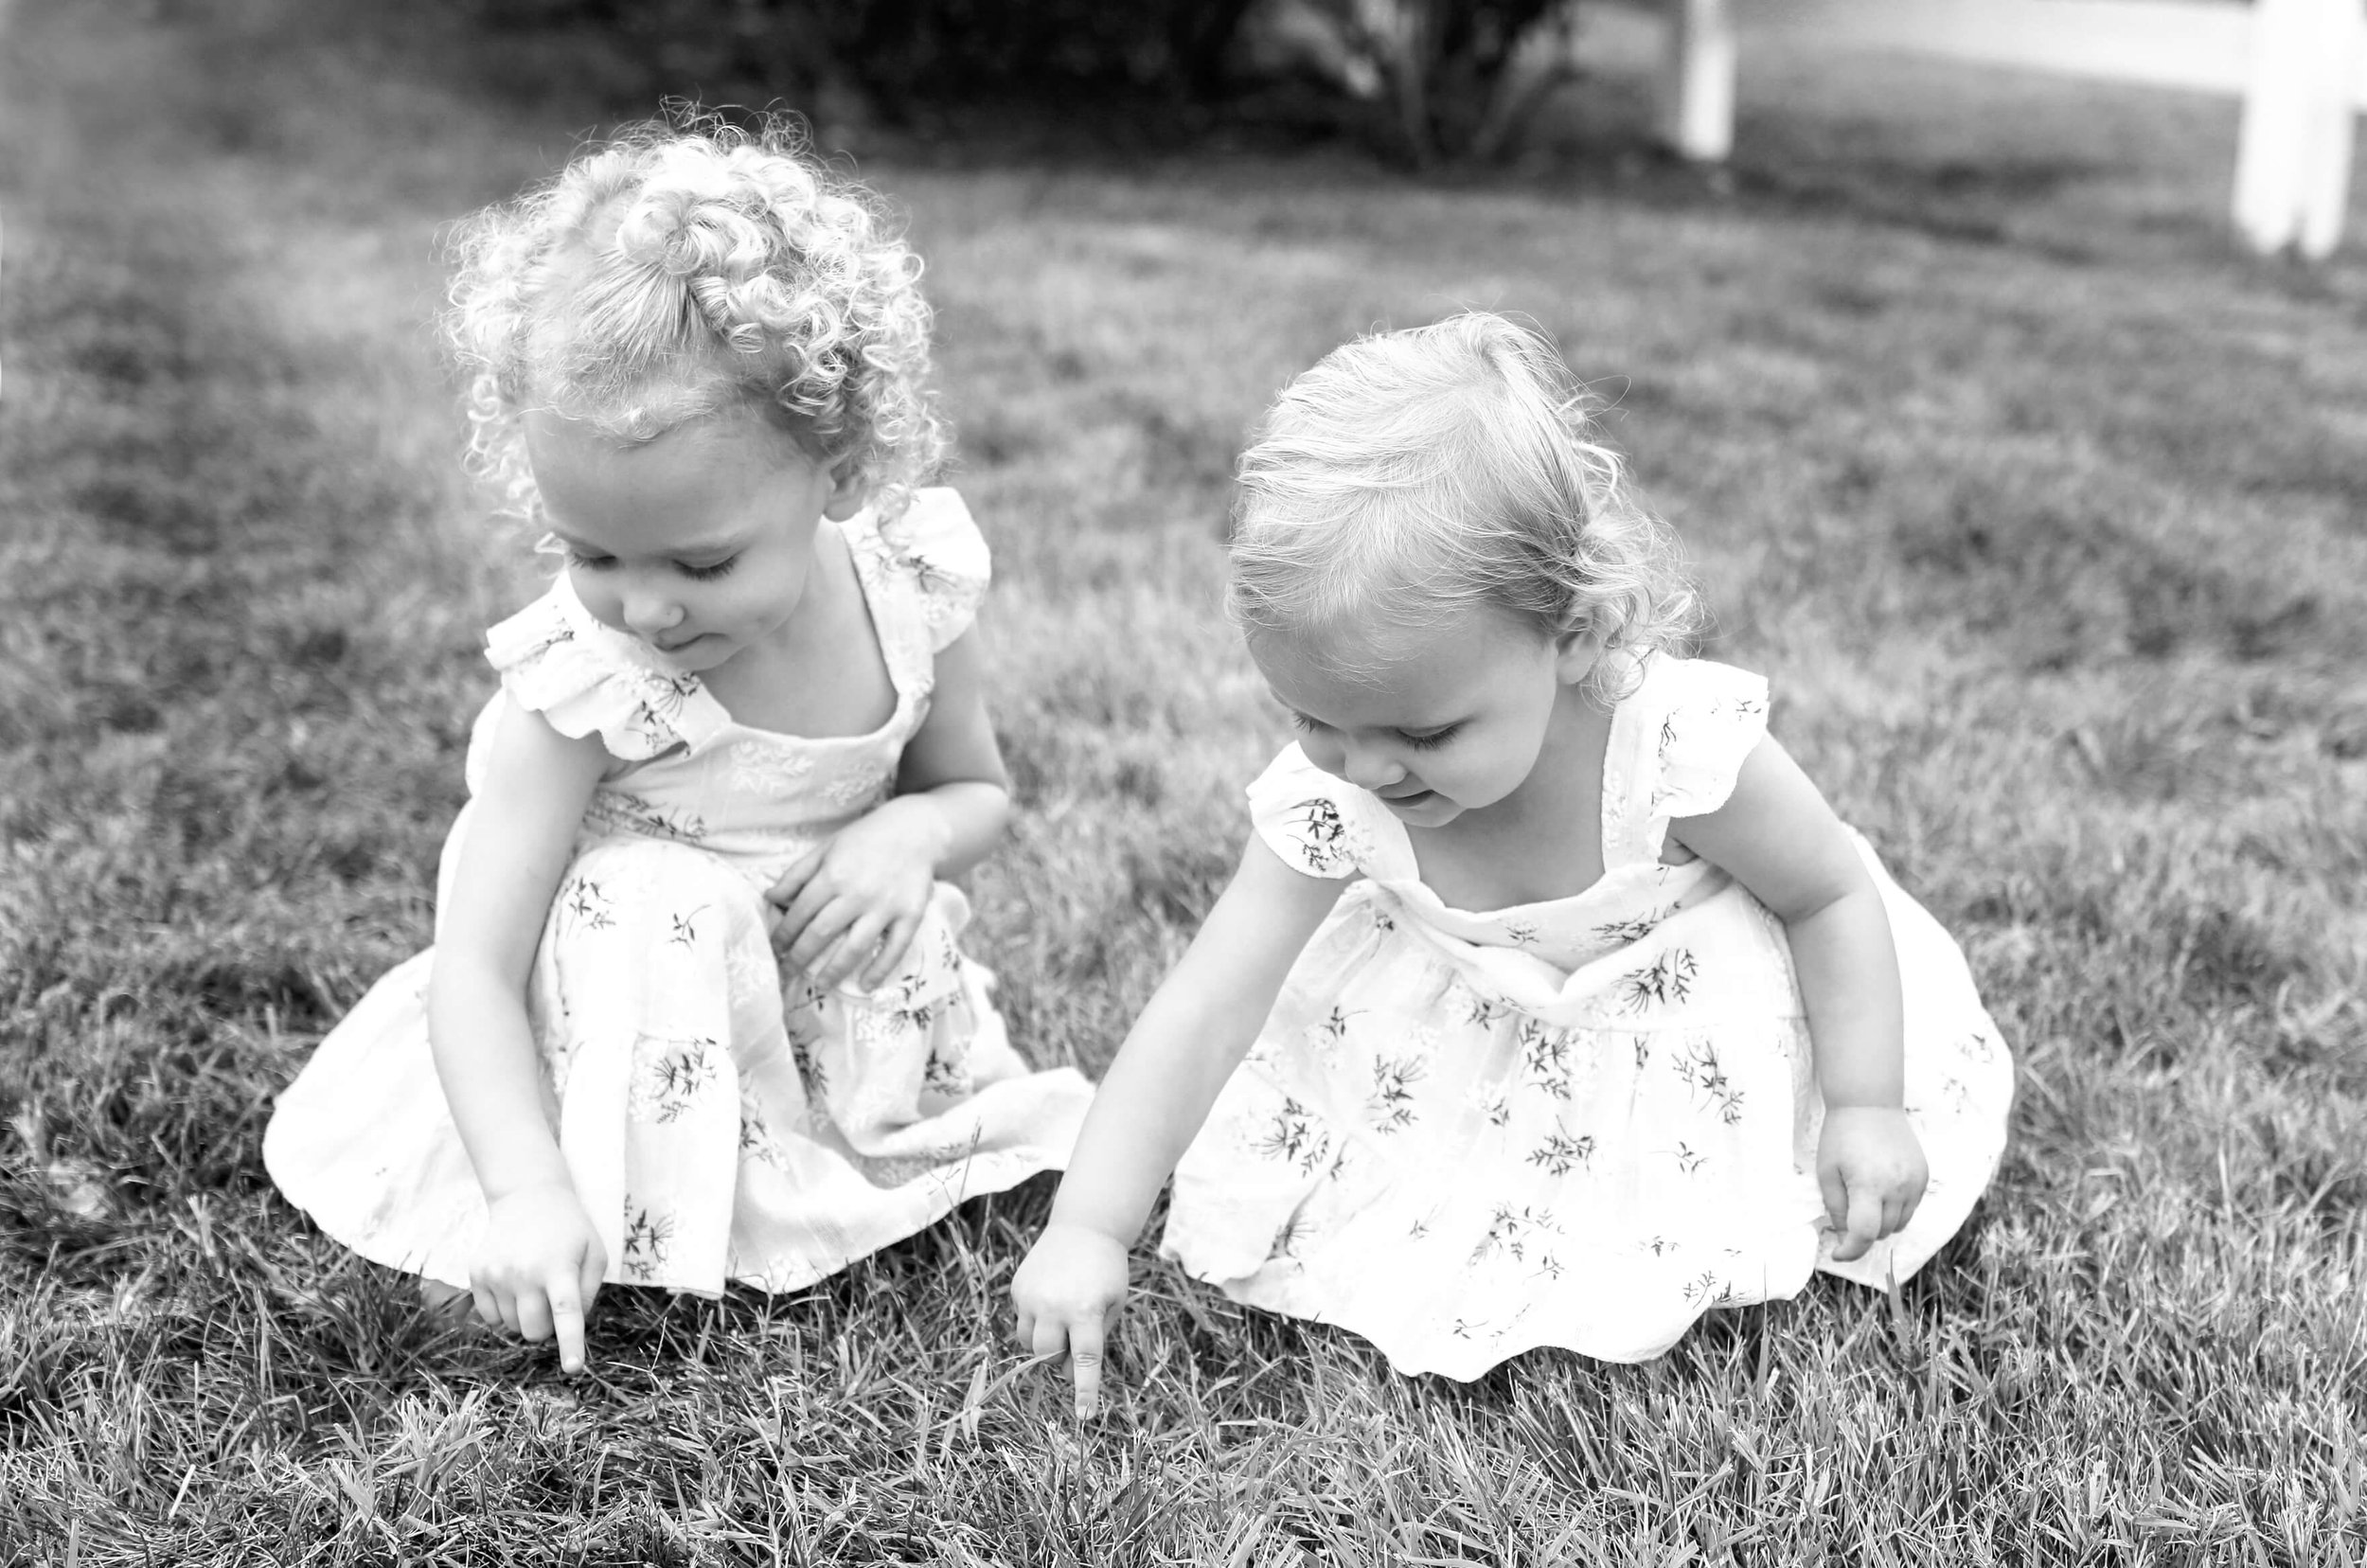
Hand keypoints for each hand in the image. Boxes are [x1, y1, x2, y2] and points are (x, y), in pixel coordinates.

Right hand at [469, 1180, 605, 1372]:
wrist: (527, 1196)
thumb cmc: (569, 1229)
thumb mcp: (595, 1252)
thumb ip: (590, 1291)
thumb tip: (573, 1324)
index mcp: (559, 1267)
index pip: (566, 1313)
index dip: (570, 1343)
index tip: (573, 1368)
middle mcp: (524, 1272)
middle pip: (534, 1331)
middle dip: (546, 1327)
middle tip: (553, 1301)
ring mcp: (496, 1273)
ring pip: (511, 1327)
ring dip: (525, 1317)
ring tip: (533, 1285)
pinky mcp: (476, 1273)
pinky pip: (490, 1317)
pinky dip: (504, 1311)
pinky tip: (513, 1284)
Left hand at [765, 800, 942, 991]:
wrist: (916, 831)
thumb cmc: (866, 839)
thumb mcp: (826, 848)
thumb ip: (797, 874)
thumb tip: (770, 898)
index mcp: (833, 875)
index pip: (800, 912)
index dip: (784, 934)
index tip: (776, 948)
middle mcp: (857, 893)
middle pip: (821, 933)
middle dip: (800, 957)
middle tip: (788, 972)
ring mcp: (885, 907)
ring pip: (855, 947)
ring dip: (834, 971)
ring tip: (821, 986)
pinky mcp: (910, 915)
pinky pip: (894, 948)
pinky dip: (880, 969)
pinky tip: (866, 985)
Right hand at [1010, 1223, 1131, 1416]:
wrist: (1083, 1227)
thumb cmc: (1106, 1271)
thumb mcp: (1113, 1304)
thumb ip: (1095, 1338)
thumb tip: (1070, 1373)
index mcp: (1086, 1310)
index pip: (1085, 1359)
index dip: (1085, 1390)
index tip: (1085, 1416)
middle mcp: (1054, 1305)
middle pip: (1047, 1356)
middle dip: (1059, 1356)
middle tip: (1074, 1337)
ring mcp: (1031, 1296)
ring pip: (1028, 1342)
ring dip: (1043, 1341)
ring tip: (1061, 1316)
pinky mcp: (1017, 1288)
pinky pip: (1021, 1319)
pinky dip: (1035, 1318)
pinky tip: (1050, 1295)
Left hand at [1816, 1105, 1928, 1262]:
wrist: (1869, 1104)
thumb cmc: (1841, 1136)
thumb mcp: (1827, 1172)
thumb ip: (1836, 1208)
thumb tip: (1845, 1235)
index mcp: (1869, 1185)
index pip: (1864, 1234)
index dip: (1850, 1250)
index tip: (1838, 1253)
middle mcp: (1898, 1187)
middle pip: (1882, 1232)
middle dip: (1862, 1232)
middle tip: (1846, 1216)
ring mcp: (1914, 1182)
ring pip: (1899, 1224)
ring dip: (1881, 1223)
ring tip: (1864, 1199)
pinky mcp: (1923, 1176)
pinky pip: (1911, 1207)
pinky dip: (1896, 1209)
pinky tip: (1881, 1189)